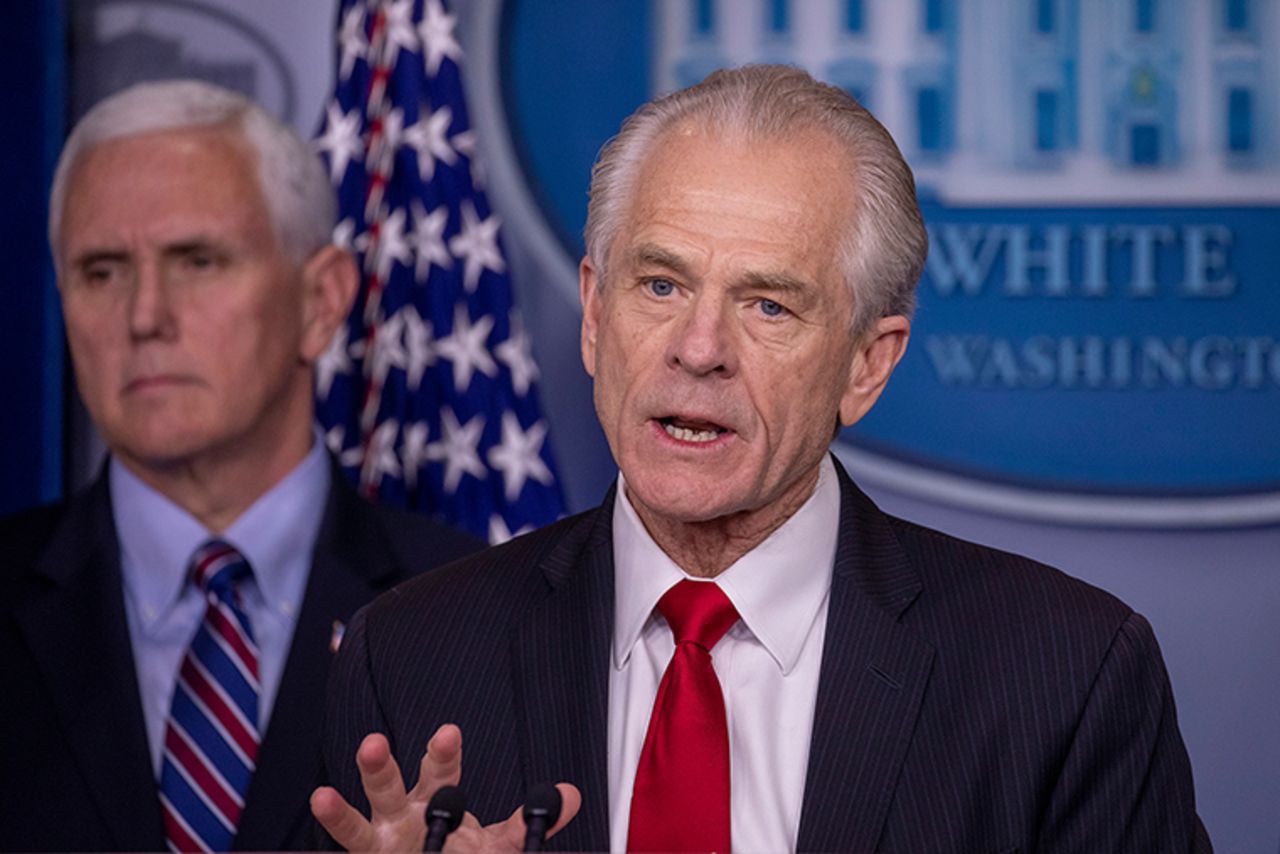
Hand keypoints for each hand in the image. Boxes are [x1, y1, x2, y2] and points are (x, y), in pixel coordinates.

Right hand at [311, 724, 580, 851]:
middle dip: (382, 766)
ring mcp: (382, 834)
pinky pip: (349, 842)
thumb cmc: (460, 851)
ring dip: (344, 806)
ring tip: (324, 795)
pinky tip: (321, 802)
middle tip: (373, 742)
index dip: (444, 753)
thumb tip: (573, 796)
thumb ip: (528, 822)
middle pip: (392, 784)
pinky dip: (335, 822)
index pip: (442, 770)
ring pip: (361, 815)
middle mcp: (404, 809)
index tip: (447, 732)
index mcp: (438, 797)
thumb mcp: (497, 842)